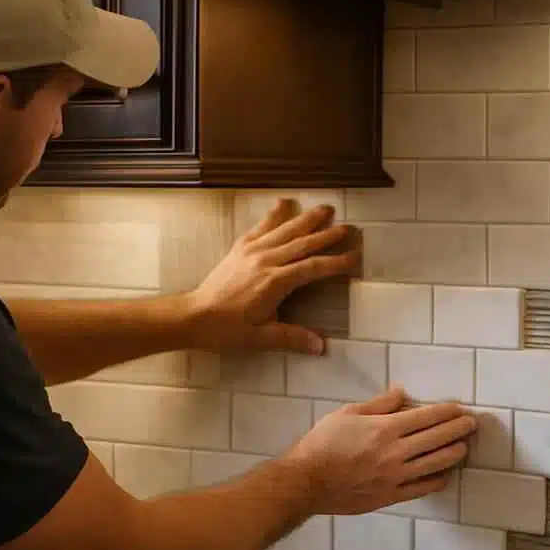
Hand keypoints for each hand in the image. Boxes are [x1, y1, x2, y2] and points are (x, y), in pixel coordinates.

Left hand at [187, 199, 360, 355]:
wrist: (194, 315)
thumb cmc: (227, 329)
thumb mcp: (262, 337)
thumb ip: (292, 338)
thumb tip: (321, 346)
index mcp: (275, 282)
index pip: (314, 268)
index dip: (336, 262)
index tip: (354, 257)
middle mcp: (266, 260)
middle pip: (304, 243)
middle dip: (328, 235)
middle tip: (349, 228)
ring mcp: (252, 250)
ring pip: (286, 229)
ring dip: (307, 219)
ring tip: (326, 209)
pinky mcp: (240, 247)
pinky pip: (261, 226)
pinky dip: (274, 214)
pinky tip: (283, 203)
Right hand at [281, 387, 477, 515]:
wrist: (306, 481)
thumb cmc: (322, 443)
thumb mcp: (347, 413)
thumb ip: (378, 404)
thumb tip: (401, 393)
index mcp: (385, 428)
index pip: (425, 417)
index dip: (446, 412)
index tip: (458, 409)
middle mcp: (395, 452)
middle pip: (436, 439)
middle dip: (457, 429)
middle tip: (471, 424)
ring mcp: (395, 476)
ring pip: (434, 464)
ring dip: (453, 454)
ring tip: (464, 447)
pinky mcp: (389, 496)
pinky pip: (420, 489)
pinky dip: (436, 481)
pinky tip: (444, 477)